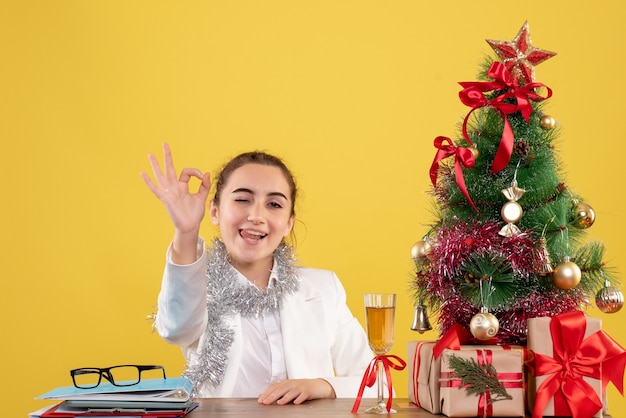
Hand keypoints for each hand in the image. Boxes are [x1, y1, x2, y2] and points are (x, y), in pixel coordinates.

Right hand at [140, 143, 210, 262]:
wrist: (190, 226)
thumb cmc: (194, 213)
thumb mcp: (201, 197)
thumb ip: (204, 185)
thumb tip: (206, 173)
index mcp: (182, 186)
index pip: (186, 172)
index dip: (195, 172)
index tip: (202, 176)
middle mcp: (174, 187)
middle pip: (170, 168)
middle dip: (168, 156)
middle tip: (164, 144)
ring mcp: (169, 192)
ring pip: (161, 176)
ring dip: (156, 165)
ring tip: (150, 154)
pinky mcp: (166, 199)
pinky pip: (156, 189)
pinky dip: (149, 182)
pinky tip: (142, 173)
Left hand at [257, 379, 335, 404]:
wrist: (318, 386)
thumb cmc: (301, 388)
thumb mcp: (288, 388)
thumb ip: (276, 391)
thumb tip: (262, 396)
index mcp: (286, 383)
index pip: (274, 386)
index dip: (267, 393)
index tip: (260, 400)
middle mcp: (292, 384)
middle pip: (281, 389)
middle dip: (272, 396)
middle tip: (266, 402)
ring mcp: (300, 387)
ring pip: (292, 392)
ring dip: (285, 398)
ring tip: (279, 403)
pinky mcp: (308, 391)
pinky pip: (303, 395)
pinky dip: (299, 399)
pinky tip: (296, 402)